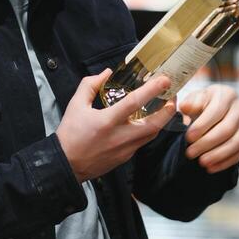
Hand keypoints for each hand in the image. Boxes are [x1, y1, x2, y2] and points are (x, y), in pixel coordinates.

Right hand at [57, 68, 177, 182]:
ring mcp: (124, 149)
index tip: (164, 80)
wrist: (66, 164)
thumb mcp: (75, 105)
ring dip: (161, 120)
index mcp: (107, 122)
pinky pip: (142, 142)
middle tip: (173, 97)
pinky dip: (148, 130)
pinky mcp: (125, 158)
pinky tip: (146, 122)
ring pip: (151, 135)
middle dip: (168, 110)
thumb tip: (107, 73)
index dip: (152, 90)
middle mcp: (119, 137)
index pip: (134, 103)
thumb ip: (90, 85)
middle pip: (154, 124)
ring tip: (164, 108)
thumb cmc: (70, 134)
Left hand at [179, 85, 238, 173]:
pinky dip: (226, 162)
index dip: (202, 126)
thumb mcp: (195, 99)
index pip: (216, 111)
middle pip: (227, 129)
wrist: (217, 109)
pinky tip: (211, 168)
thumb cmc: (202, 104)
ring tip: (201, 162)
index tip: (188, 138)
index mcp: (227, 95)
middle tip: (190, 153)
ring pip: (236, 143)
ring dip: (218, 155)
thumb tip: (185, 107)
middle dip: (207, 143)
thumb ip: (191, 102)